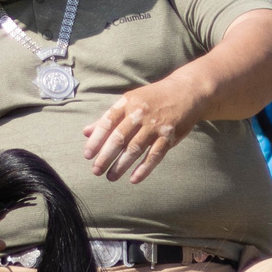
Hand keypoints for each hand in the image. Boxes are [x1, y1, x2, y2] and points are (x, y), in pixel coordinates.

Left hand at [82, 73, 206, 182]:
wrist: (186, 91)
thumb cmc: (152, 98)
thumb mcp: (129, 101)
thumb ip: (108, 118)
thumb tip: (85, 132)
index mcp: (127, 103)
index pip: (107, 124)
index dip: (96, 141)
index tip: (87, 155)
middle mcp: (140, 114)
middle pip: (119, 139)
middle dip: (105, 157)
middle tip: (96, 170)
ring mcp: (156, 126)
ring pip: (135, 149)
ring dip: (121, 165)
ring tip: (110, 177)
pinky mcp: (170, 136)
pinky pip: (155, 155)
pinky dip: (144, 169)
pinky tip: (134, 179)